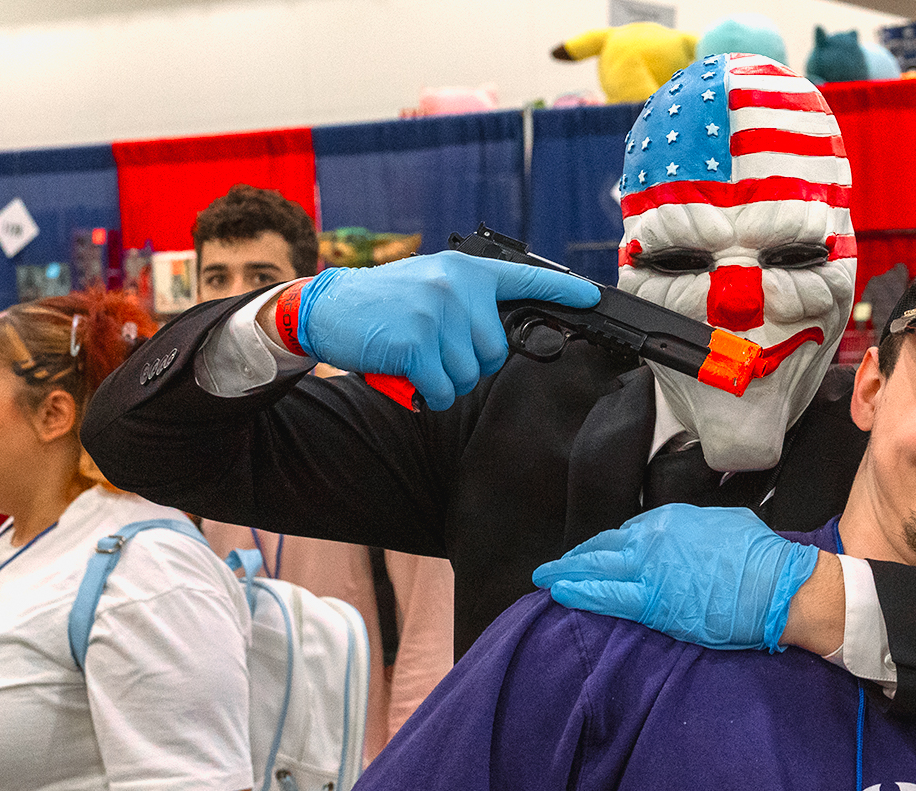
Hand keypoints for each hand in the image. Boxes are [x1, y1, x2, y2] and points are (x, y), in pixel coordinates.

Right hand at [291, 253, 597, 409]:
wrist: (324, 307)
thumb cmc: (381, 304)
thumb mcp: (428, 285)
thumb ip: (466, 300)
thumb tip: (500, 330)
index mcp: (464, 272)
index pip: (524, 279)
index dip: (561, 292)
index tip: (591, 297)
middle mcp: (456, 287)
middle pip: (494, 353)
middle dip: (467, 364)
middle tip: (433, 351)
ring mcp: (437, 313)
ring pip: (469, 376)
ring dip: (443, 381)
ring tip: (414, 359)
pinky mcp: (417, 343)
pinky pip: (442, 389)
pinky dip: (426, 393)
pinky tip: (405, 375)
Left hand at [533, 504, 818, 651]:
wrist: (776, 587)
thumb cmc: (761, 558)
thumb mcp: (726, 525)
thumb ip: (698, 530)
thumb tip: (693, 539)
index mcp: (671, 520)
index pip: (627, 534)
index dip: (607, 547)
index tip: (596, 555)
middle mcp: (653, 540)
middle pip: (603, 548)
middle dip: (576, 558)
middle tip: (553, 566)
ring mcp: (650, 571)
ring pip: (597, 570)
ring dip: (568, 574)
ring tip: (546, 579)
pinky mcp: (653, 603)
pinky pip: (607, 597)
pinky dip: (581, 594)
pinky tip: (561, 594)